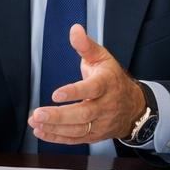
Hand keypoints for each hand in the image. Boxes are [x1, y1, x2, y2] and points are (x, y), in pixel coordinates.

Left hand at [28, 26, 144, 143]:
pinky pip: (75, 140)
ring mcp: (100, 123)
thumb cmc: (113, 79)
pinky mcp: (94, 135)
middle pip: (83, 114)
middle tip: (38, 114)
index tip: (56, 94)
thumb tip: (75, 29)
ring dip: (54, 128)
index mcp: (107, 84)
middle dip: (59, 116)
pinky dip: (57, 138)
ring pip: (78, 130)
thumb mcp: (103, 58)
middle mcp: (105, 106)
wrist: (133, 106)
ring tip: (35, 122)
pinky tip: (41, 132)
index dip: (75, 92)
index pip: (92, 89)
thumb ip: (85, 45)